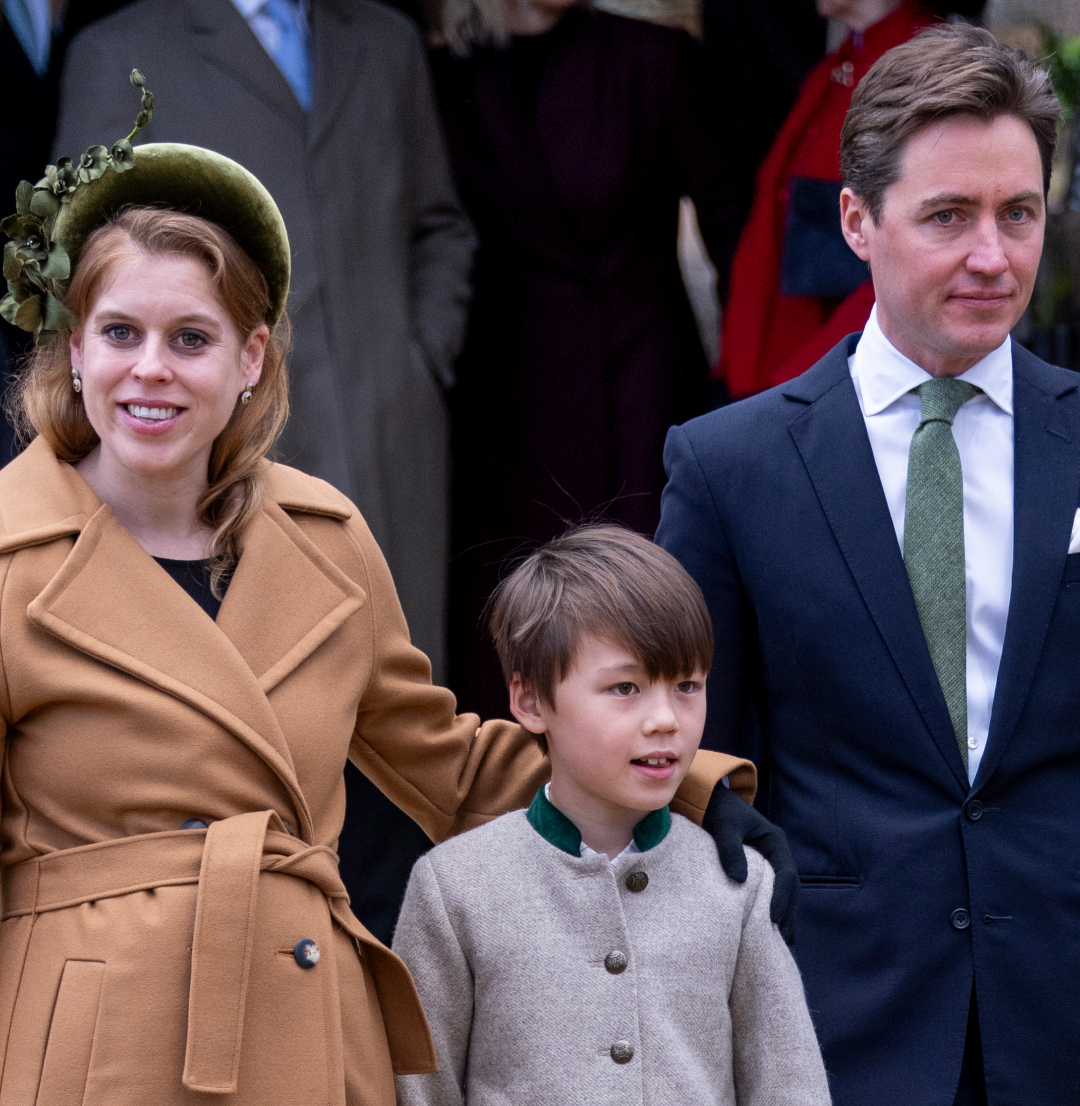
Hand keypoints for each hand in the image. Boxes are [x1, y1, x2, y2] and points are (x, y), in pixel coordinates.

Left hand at [702, 782, 798, 944]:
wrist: (707, 801)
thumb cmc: (717, 811)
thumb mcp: (724, 826)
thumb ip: (730, 850)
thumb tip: (739, 880)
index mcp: (775, 841)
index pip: (785, 873)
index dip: (781, 897)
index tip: (773, 918)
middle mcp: (776, 854)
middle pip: (789, 887)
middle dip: (787, 912)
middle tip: (781, 938)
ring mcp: (769, 863)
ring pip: (783, 893)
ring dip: (783, 915)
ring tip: (779, 941)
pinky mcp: (758, 871)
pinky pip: (769, 892)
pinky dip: (771, 910)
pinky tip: (767, 930)